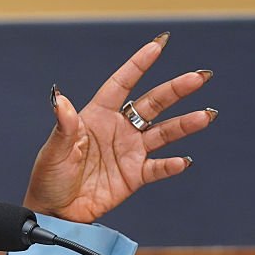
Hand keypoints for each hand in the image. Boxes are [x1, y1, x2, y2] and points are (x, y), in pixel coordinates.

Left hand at [23, 33, 216, 222]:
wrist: (54, 210)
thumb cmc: (49, 177)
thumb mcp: (53, 150)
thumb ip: (64, 127)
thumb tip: (60, 100)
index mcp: (96, 116)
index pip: (121, 84)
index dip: (139, 65)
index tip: (159, 44)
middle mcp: (117, 130)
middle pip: (151, 104)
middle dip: (176, 90)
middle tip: (199, 77)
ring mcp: (129, 152)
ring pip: (162, 133)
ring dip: (184, 124)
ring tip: (206, 115)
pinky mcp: (134, 176)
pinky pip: (158, 168)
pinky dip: (172, 165)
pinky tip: (184, 160)